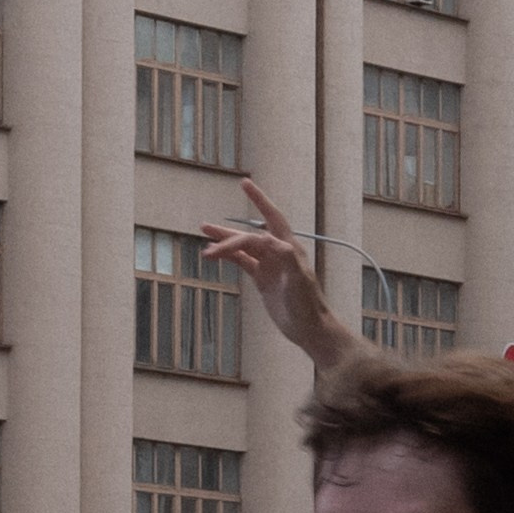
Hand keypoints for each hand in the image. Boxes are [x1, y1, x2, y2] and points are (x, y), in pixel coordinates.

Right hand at [198, 181, 358, 371]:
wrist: (309, 328)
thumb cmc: (308, 305)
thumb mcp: (298, 280)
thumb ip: (287, 258)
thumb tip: (270, 239)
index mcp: (288, 248)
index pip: (271, 218)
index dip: (259, 200)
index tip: (244, 184)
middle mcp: (278, 253)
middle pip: (250, 236)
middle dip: (228, 232)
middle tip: (205, 228)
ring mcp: (269, 266)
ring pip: (243, 248)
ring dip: (225, 242)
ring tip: (204, 235)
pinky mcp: (263, 279)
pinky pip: (243, 262)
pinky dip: (229, 257)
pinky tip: (214, 255)